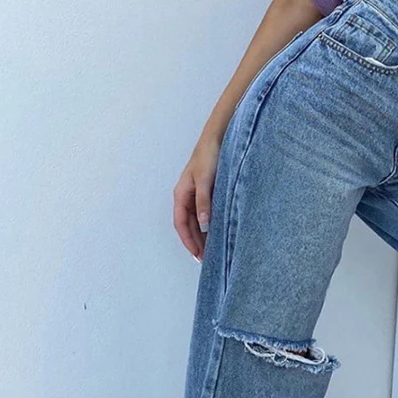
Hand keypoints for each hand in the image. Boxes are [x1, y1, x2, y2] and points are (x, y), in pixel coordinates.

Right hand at [173, 136, 219, 261]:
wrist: (217, 138)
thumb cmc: (208, 155)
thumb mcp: (205, 180)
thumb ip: (204, 202)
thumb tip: (203, 224)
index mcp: (181, 195)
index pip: (181, 224)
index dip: (188, 241)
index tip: (197, 255)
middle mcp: (186, 197)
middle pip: (189, 226)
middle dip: (196, 243)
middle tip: (206, 260)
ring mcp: (196, 196)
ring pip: (197, 222)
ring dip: (202, 237)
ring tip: (211, 252)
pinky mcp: (207, 194)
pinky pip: (205, 215)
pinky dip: (209, 227)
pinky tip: (217, 234)